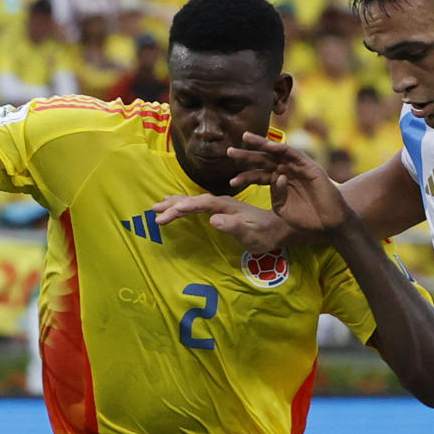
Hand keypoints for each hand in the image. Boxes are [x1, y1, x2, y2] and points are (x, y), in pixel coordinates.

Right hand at [154, 193, 294, 255]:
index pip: (199, 203)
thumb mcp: (250, 233)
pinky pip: (199, 205)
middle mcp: (222, 202)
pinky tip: (178, 205)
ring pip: (194, 201)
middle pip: (193, 200)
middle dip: (173, 206)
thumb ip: (232, 225)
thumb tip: (212, 219)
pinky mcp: (222, 211)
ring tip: (158, 206)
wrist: (280, 228)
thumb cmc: (266, 234)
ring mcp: (222, 206)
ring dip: (176, 203)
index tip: (166, 214)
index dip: (182, 207)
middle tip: (153, 212)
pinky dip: (185, 204)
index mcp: (226, 205)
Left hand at [226, 133, 353, 233]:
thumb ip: (275, 195)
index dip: (245, 177)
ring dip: (260, 144)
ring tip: (245, 138)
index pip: (259, 175)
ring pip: (276, 152)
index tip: (231, 182)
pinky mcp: (309, 166)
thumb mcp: (283, 208)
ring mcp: (297, 167)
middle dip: (246, 156)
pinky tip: (268, 145)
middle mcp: (286, 171)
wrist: (329, 223)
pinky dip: (280, 148)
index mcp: (279, 182)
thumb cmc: (307, 218)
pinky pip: (292, 153)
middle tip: (229, 152)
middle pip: (263, 160)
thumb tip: (272, 179)